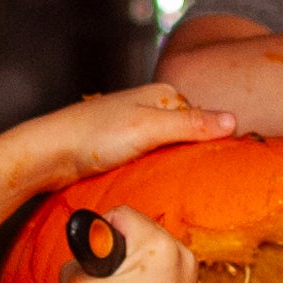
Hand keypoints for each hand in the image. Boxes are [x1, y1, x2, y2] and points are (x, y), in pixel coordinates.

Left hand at [21, 83, 236, 187]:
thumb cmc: (94, 136)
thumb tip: (234, 121)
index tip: (229, 167)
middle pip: (191, 134)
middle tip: (207, 182)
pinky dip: (162, 171)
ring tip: (188, 187)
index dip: (218, 142)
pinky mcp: (126, 148)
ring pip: (173, 149)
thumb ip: (190, 124)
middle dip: (198, 155)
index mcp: (164, 94)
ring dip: (179, 166)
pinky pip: (156, 160)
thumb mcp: (148, 129)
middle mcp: (153, 107)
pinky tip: (163, 185)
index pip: (207, 118)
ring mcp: (139, 128)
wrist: (49, 154)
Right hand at [61, 205, 196, 282]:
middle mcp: (181, 255)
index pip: (121, 214)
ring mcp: (191, 275)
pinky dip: (147, 282)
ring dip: (132, 267)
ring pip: (151, 253)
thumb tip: (80, 260)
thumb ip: (72, 263)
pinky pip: (163, 273)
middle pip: (139, 231)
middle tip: (105, 279)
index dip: (98, 231)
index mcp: (158, 246)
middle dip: (117, 251)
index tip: (94, 255)